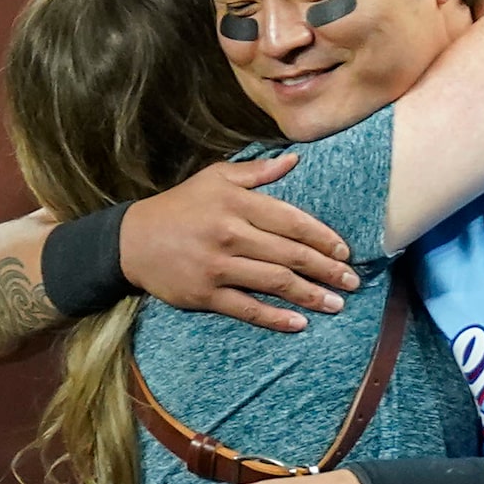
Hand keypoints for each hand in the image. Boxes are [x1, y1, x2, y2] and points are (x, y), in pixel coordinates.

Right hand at [122, 154, 360, 333]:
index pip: (293, 221)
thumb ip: (257, 172)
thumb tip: (295, 159)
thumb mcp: (215, 178)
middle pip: (290, 254)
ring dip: (311, 296)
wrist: (131, 240)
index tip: (345, 251)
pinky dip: (276, 317)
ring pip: (275, 282)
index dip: (324, 238)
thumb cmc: (180, 206)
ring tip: (337, 305)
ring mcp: (217, 266)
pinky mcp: (204, 293)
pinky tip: (300, 323)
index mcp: (237, 204)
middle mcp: (230, 234)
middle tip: (352, 282)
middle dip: (327, 270)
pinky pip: (247, 308)